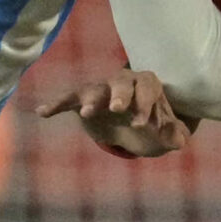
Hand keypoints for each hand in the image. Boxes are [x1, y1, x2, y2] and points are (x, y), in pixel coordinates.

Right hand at [35, 68, 193, 157]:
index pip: (148, 86)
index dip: (146, 103)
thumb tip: (178, 140)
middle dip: (119, 94)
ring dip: (90, 99)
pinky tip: (42, 112)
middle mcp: (123, 82)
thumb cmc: (155, 126)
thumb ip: (174, 135)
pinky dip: (56, 104)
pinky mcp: (83, 101)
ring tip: (86, 113)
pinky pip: (69, 99)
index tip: (142, 124)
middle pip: (120, 81)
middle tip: (117, 109)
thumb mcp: (168, 134)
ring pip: (94, 88)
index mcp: (147, 85)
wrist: (136, 127)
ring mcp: (102, 90)